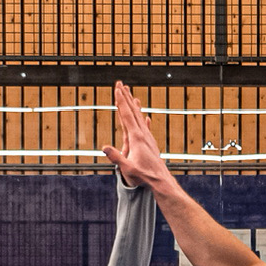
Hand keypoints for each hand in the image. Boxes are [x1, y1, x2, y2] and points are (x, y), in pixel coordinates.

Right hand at [104, 80, 172, 194]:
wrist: (161, 181)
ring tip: (131, 95)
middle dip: (126, 97)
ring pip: (139, 117)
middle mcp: (143, 134)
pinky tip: (145, 116)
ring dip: (134, 105)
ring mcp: (147, 138)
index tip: (117, 89)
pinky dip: (143, 119)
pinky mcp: (150, 143)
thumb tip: (104, 148)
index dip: (121, 102)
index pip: (127, 115)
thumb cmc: (144, 176)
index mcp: (136, 138)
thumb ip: (117, 158)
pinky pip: (145, 127)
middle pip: (133, 111)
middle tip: (120, 84)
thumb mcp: (128, 168)